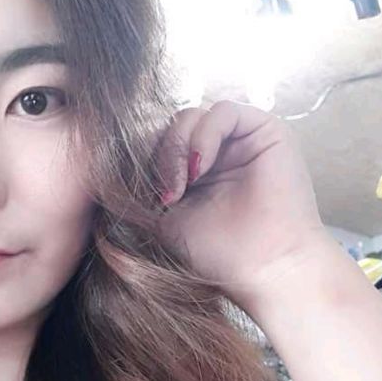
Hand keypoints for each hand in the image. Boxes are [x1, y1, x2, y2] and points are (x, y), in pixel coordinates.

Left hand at [153, 100, 329, 310]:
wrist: (262, 269)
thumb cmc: (217, 251)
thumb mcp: (165, 217)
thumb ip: (148, 186)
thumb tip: (115, 163)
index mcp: (196, 170)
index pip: (161, 141)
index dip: (148, 159)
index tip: (151, 197)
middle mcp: (219, 151)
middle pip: (173, 125)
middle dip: (162, 153)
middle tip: (169, 193)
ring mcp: (241, 140)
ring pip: (192, 115)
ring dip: (178, 146)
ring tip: (185, 184)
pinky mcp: (266, 130)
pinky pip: (222, 112)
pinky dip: (203, 137)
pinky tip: (200, 169)